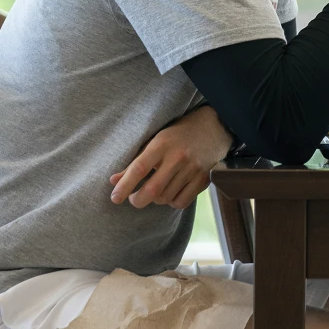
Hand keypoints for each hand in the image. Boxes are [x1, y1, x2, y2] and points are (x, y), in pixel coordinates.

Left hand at [109, 106, 232, 209]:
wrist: (214, 126)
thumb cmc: (179, 134)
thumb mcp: (156, 141)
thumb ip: (136, 162)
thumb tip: (113, 180)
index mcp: (162, 144)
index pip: (139, 168)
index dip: (125, 186)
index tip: (115, 198)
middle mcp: (178, 157)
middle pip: (153, 189)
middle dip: (138, 200)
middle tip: (133, 199)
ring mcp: (193, 169)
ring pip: (166, 197)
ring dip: (155, 200)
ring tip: (155, 192)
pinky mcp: (204, 178)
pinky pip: (182, 201)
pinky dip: (172, 202)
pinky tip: (171, 193)